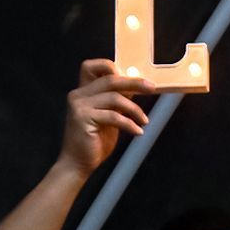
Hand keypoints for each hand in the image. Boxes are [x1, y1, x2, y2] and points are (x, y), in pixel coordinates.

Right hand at [57, 59, 155, 177]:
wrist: (78, 163)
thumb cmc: (94, 141)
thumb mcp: (109, 116)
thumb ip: (117, 100)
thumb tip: (135, 86)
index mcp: (83, 91)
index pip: (92, 66)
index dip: (111, 66)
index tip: (134, 77)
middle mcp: (78, 95)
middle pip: (110, 80)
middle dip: (134, 82)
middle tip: (152, 88)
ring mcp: (79, 106)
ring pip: (115, 98)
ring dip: (134, 109)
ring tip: (144, 121)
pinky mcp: (83, 118)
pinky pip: (113, 116)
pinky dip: (129, 124)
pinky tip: (138, 132)